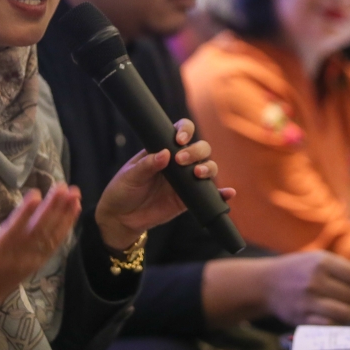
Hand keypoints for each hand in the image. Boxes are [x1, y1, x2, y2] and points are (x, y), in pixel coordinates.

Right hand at [0, 184, 80, 348]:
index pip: (14, 231)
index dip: (25, 214)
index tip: (36, 194)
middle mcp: (17, 258)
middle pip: (38, 231)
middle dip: (52, 209)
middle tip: (63, 187)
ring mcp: (30, 261)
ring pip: (50, 236)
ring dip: (64, 215)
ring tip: (75, 194)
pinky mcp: (36, 263)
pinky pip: (54, 244)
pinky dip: (65, 226)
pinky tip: (74, 209)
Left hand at [95, 118, 234, 250]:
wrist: (121, 218)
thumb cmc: (122, 190)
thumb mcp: (130, 176)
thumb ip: (147, 165)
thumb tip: (164, 154)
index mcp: (163, 148)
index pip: (181, 132)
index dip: (185, 131)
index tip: (179, 140)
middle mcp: (178, 162)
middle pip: (200, 148)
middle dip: (196, 151)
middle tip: (182, 161)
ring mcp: (186, 180)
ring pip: (208, 167)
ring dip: (208, 167)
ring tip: (198, 174)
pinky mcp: (189, 199)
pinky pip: (209, 194)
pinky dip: (221, 193)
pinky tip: (228, 193)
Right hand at [264, 251, 349, 325]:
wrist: (266, 283)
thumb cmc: (300, 269)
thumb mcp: (321, 260)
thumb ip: (349, 269)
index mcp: (323, 262)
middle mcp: (316, 281)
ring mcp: (309, 302)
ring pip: (347, 314)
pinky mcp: (304, 319)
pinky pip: (332, 326)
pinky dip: (343, 324)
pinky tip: (348, 321)